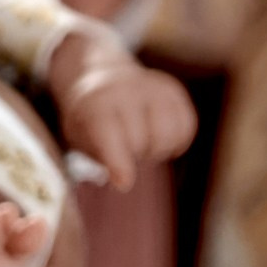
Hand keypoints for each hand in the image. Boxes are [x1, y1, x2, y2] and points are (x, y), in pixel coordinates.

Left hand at [49, 33, 198, 188]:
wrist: (104, 81)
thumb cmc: (90, 120)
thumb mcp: (80, 138)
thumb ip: (100, 157)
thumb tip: (124, 181)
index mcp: (97, 103)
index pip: (110, 133)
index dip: (118, 161)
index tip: (123, 184)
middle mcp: (128, 90)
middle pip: (141, 142)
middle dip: (133, 156)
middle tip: (123, 150)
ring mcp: (154, 88)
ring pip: (169, 136)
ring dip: (157, 150)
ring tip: (141, 143)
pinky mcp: (174, 92)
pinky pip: (186, 127)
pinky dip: (176, 141)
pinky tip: (158, 137)